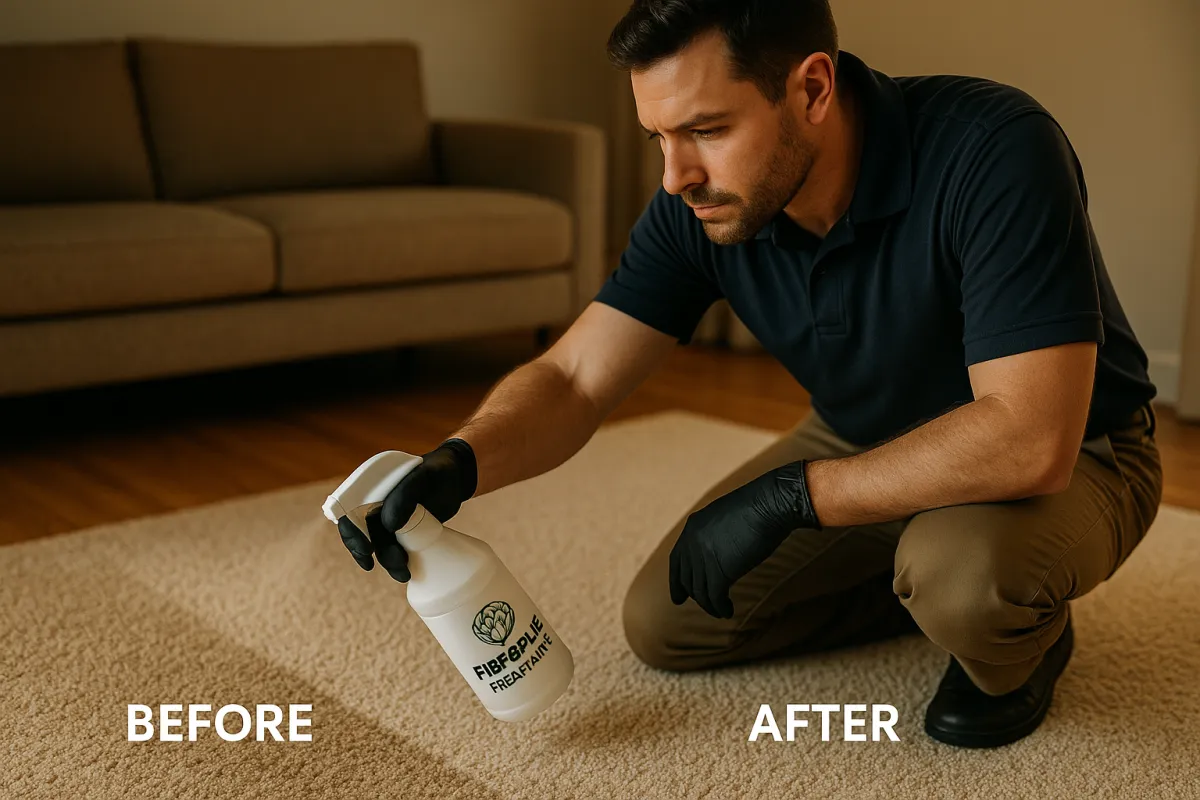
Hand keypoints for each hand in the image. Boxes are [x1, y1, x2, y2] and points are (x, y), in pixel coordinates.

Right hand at [337, 438, 476, 581]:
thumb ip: (406, 494)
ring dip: (387, 561)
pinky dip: (396, 561)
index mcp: (370, 485)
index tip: (367, 549)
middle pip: (360, 532)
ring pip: (378, 544)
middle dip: (368, 553)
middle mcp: (374, 502)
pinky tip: (406, 570)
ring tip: (404, 573)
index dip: (351, 532)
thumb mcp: (425, 477)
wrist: (457, 478)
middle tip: (389, 564)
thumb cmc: (440, 470)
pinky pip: (392, 547)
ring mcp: (387, 517)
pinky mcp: (401, 530)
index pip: (348, 509)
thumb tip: (388, 525)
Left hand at [668, 460, 820, 617]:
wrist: (770, 504)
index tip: (678, 597)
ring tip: (721, 612)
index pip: (676, 560)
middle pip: (687, 578)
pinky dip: (719, 607)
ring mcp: (704, 556)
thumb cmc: (758, 507)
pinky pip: (714, 596)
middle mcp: (692, 542)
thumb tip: (719, 554)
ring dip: (710, 605)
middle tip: (707, 607)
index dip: (676, 580)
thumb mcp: (726, 517)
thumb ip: (715, 535)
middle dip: (695, 596)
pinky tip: (728, 611)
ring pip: (700, 591)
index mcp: (693, 527)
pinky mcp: (719, 570)